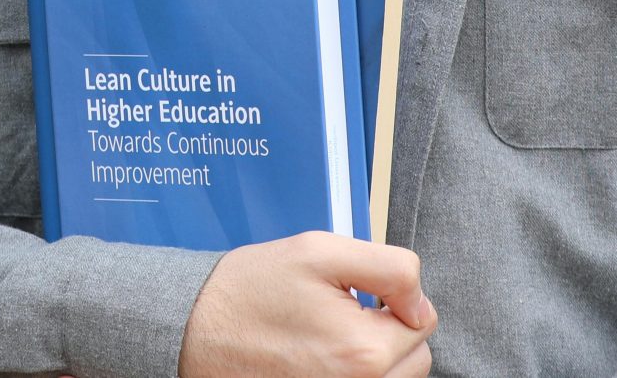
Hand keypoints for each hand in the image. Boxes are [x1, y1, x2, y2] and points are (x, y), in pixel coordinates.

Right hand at [177, 233, 434, 377]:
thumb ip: (389, 268)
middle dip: (389, 330)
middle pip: (416, 357)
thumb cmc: (249, 291)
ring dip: (376, 357)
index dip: (394, 297)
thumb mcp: (319, 251)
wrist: (193, 331)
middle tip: (341, 311)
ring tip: (330, 336)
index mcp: (364, 350)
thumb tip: (420, 302)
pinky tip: (324, 359)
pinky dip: (356, 373)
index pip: (423, 321)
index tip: (358, 292)